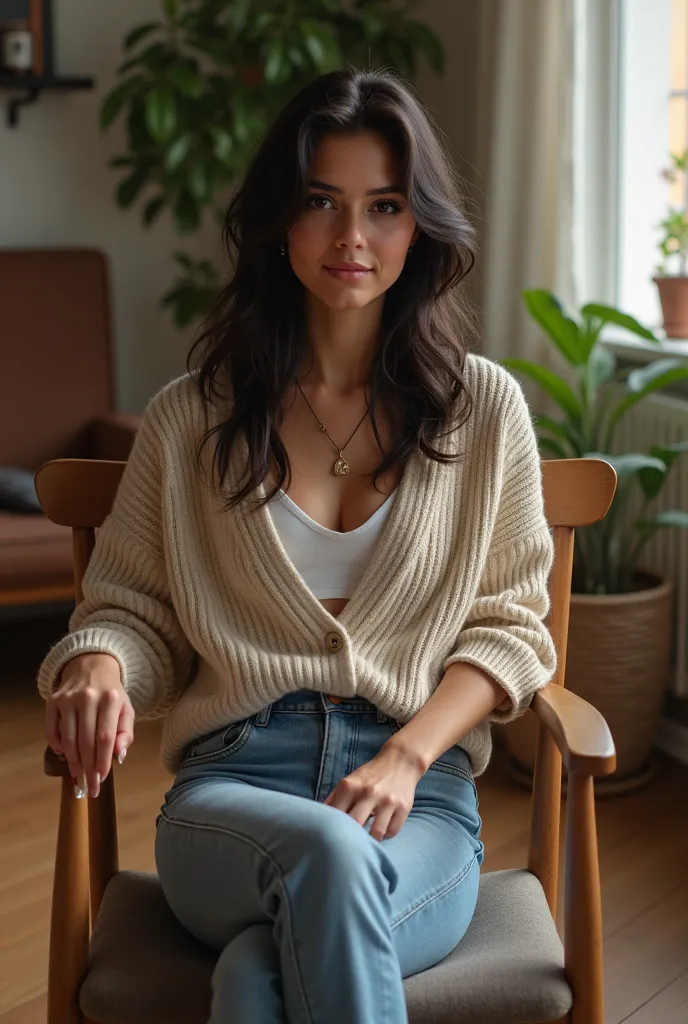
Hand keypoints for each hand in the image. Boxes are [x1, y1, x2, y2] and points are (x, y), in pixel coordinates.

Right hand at [45, 653, 134, 798]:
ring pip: (69, 739)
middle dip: (88, 768)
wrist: (92, 667)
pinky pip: (52, 731)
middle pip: (86, 742)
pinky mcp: (53, 700)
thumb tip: (118, 755)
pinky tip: (65, 755)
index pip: (105, 738)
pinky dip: (57, 746)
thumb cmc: (111, 694)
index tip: (101, 779)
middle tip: (90, 786)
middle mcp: (88, 697)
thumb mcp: (126, 709)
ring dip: (73, 762)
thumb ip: (126, 732)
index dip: (102, 762)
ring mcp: (68, 698)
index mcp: (111, 699)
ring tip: (78, 776)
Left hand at [323, 742, 424, 840]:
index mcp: (350, 786)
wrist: (400, 761)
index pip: (336, 815)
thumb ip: (334, 799)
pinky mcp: (404, 807)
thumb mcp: (350, 781)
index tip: (333, 837)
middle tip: (349, 846)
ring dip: (371, 840)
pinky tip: (383, 829)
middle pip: (354, 825)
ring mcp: (387, 800)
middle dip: (351, 838)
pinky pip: (392, 831)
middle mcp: (368, 793)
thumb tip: (318, 818)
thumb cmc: (370, 775)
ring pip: (376, 833)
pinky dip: (386, 834)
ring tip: (368, 841)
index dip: (333, 829)